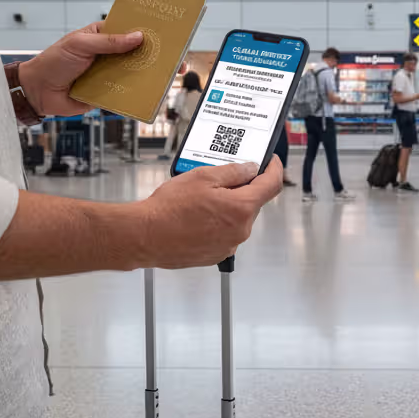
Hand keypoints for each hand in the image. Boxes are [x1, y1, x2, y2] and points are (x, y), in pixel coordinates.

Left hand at [19, 23, 188, 116]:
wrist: (37, 92)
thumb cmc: (53, 61)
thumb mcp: (80, 44)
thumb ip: (109, 42)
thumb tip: (137, 37)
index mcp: (103, 36)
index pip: (130, 30)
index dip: (149, 30)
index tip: (168, 32)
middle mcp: (109, 54)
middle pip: (139, 54)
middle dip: (158, 56)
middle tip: (177, 60)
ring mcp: (110, 74)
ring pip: (136, 74)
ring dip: (152, 76)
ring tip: (169, 77)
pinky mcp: (108, 93)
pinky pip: (127, 93)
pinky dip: (138, 94)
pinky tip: (152, 94)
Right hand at [136, 160, 283, 268]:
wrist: (145, 236)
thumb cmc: (168, 209)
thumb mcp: (203, 177)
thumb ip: (233, 171)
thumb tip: (250, 169)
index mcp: (241, 208)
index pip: (271, 185)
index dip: (274, 169)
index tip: (271, 162)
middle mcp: (240, 230)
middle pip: (252, 203)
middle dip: (241, 189)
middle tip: (219, 179)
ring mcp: (229, 245)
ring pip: (237, 219)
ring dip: (227, 207)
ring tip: (200, 200)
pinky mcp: (216, 255)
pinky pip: (225, 234)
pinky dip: (217, 223)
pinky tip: (197, 217)